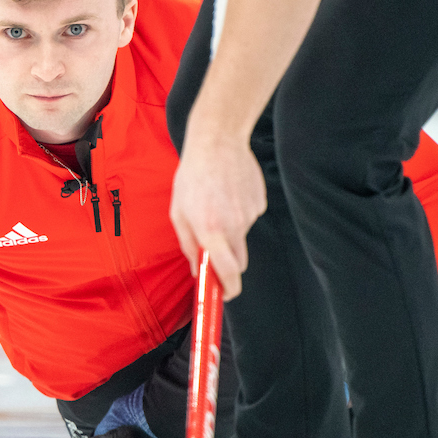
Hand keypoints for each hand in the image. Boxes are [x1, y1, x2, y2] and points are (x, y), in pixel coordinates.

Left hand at [170, 123, 264, 299]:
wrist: (217, 141)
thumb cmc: (192, 176)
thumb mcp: (178, 212)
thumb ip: (187, 244)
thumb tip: (197, 269)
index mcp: (211, 230)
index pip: (227, 273)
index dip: (228, 289)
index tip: (223, 296)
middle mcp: (234, 225)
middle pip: (239, 262)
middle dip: (227, 263)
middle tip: (212, 248)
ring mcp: (250, 214)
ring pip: (241, 237)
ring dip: (229, 231)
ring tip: (215, 205)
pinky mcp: (260, 203)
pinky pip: (249, 218)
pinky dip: (238, 213)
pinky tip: (227, 193)